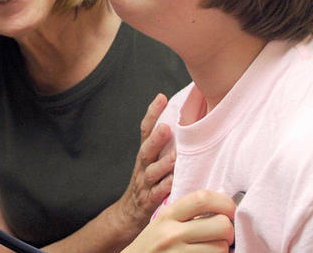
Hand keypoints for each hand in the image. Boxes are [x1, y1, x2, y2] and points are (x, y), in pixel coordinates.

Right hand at [113, 93, 175, 234]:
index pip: (145, 130)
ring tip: (175, 156)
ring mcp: (145, 184)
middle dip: (156, 137)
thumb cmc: (148, 183)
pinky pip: (158, 194)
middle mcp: (143, 166)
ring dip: (164, 163)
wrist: (128, 214)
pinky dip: (167, 188)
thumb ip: (164, 145)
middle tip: (166, 127)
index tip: (161, 97)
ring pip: (153, 172)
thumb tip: (183, 121)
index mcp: (145, 154)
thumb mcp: (153, 161)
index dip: (152, 113)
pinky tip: (175, 183)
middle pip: (146, 149)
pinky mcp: (149, 201)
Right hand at [123, 190, 235, 252]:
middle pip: (221, 224)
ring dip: (222, 249)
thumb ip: (187, 213)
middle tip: (222, 234)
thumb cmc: (153, 245)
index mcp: (168, 215)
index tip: (230, 210)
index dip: (225, 203)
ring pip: (221, 247)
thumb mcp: (163, 222)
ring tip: (210, 248)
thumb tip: (226, 208)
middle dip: (228, 231)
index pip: (203, 198)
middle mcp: (172, 234)